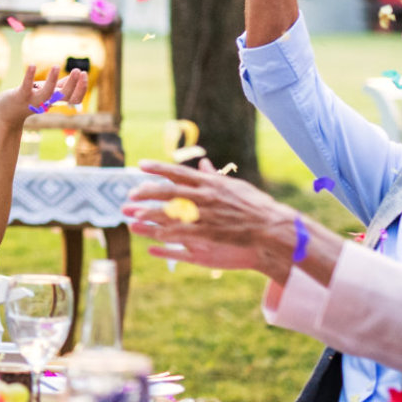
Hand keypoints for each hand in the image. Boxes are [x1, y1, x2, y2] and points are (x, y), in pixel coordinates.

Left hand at [0, 65, 87, 125]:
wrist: (7, 113)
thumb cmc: (29, 100)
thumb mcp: (47, 92)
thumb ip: (60, 85)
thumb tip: (75, 77)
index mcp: (55, 100)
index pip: (74, 99)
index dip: (81, 88)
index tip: (84, 74)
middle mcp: (47, 102)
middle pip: (64, 96)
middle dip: (74, 85)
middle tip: (79, 71)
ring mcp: (33, 100)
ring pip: (47, 93)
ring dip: (52, 80)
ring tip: (56, 66)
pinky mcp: (20, 95)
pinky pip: (26, 86)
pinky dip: (29, 76)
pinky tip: (32, 65)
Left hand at [124, 160, 301, 276]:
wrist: (270, 226)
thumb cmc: (255, 205)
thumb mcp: (234, 186)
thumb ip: (215, 177)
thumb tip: (204, 165)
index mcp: (210, 183)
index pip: (178, 172)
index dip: (158, 168)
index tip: (141, 165)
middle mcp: (205, 196)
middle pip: (169, 192)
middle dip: (147, 192)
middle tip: (130, 194)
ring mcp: (206, 215)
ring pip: (171, 213)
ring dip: (150, 214)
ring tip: (134, 215)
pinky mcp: (208, 233)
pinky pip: (182, 233)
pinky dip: (166, 234)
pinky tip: (153, 236)